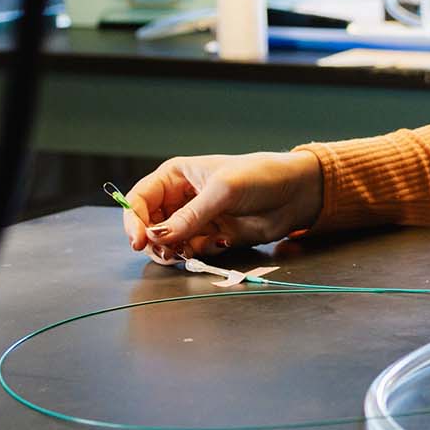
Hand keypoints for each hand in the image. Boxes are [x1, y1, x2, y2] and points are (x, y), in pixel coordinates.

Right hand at [120, 151, 323, 262]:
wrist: (296, 193)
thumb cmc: (260, 177)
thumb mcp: (222, 191)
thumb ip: (189, 216)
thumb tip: (157, 237)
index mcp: (176, 176)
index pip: (140, 199)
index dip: (134, 221)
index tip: (139, 242)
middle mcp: (181, 197)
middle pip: (150, 225)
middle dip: (154, 241)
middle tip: (168, 254)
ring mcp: (196, 218)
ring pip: (168, 242)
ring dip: (174, 251)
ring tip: (189, 253)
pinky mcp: (211, 236)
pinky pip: (191, 250)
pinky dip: (196, 254)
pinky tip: (217, 245)